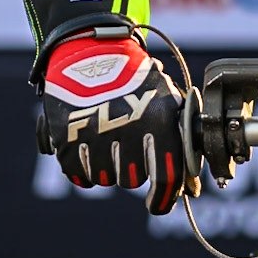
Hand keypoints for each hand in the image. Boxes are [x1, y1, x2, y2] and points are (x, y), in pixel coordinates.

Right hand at [38, 29, 193, 211]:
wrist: (92, 52)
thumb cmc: (138, 81)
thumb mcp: (168, 102)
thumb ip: (181, 144)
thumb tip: (191, 190)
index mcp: (160, 120)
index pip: (166, 177)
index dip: (164, 198)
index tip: (157, 205)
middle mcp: (128, 130)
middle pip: (132, 179)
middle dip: (132, 166)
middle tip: (127, 140)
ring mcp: (95, 136)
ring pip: (106, 179)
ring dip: (108, 165)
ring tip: (107, 134)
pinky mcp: (66, 139)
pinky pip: (80, 175)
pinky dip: (85, 166)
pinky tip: (89, 142)